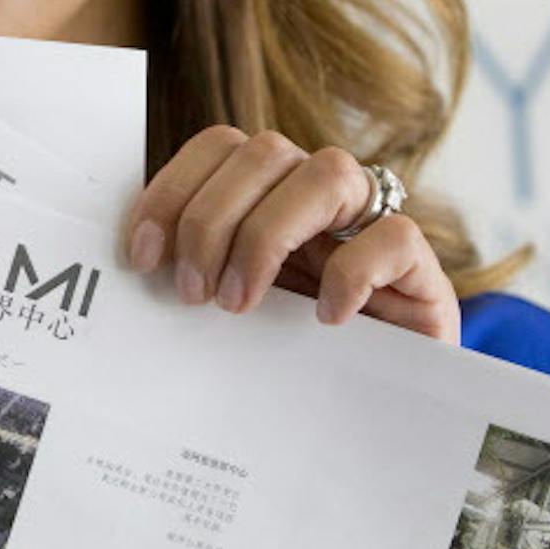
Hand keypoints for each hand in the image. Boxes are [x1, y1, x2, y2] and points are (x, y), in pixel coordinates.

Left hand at [124, 126, 458, 342]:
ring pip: (328, 173)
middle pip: (263, 153)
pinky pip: (393, 235)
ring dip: (267, 236)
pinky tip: (325, 319)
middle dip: (211, 220)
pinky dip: (352, 272)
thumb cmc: (290, 350)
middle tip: (192, 292)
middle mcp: (318, 192)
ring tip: (241, 303)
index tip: (144, 254)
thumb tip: (132, 270)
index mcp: (268, 191)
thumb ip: (194, 273)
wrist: (374, 402)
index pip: (220, 146)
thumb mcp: (231, 304)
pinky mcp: (418, 264)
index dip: (173, 189)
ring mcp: (371, 222)